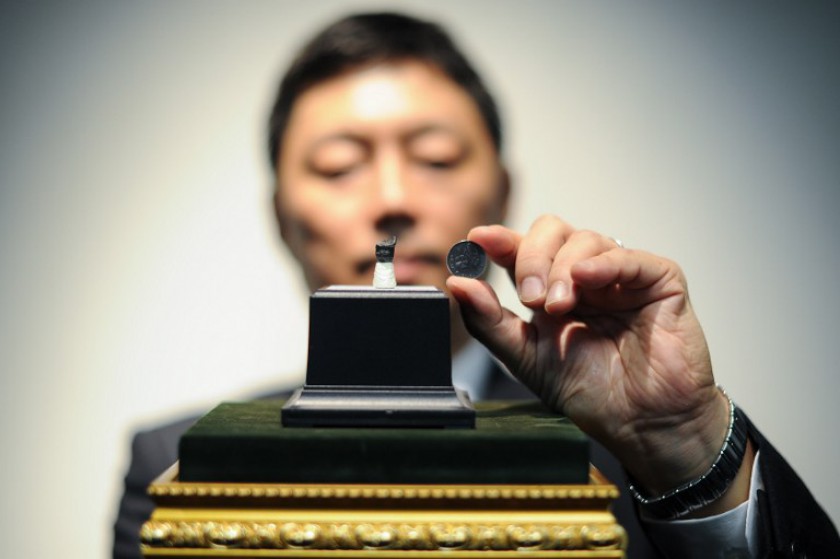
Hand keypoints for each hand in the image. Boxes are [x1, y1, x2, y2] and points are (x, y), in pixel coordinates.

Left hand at [447, 216, 744, 502]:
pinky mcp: (659, 282)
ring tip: (560, 307)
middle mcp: (584, 277)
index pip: (521, 249)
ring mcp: (621, 276)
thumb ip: (490, 322)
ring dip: (563, 268)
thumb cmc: (591, 393)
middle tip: (529, 297)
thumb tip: (456, 283)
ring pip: (585, 239)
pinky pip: (629, 257)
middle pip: (551, 232)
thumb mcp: (527, 359)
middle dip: (532, 257)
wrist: (642, 425)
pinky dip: (604, 262)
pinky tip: (586, 277)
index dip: (499, 240)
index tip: (477, 240)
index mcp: (550, 290)